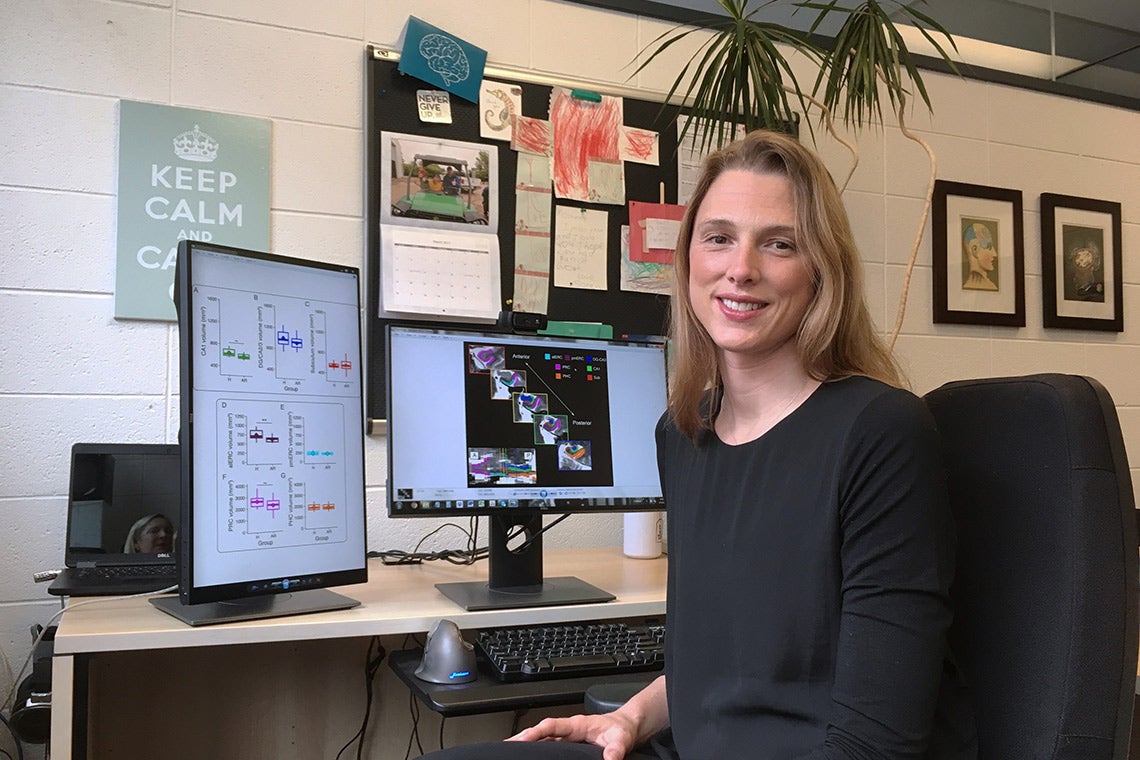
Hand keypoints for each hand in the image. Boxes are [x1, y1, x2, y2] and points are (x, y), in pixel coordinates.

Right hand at [508, 712, 640, 759]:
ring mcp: (568, 737)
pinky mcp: (570, 745)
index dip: (535, 732)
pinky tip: (529, 757)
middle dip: (523, 737)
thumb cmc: (621, 730)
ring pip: (543, 738)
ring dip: (527, 743)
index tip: (522, 739)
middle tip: (505, 745)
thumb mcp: (621, 739)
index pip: (551, 726)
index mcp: (577, 725)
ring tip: (510, 750)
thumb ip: (615, 749)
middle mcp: (570, 730)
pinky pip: (550, 746)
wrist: (627, 727)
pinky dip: (537, 749)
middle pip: (541, 732)